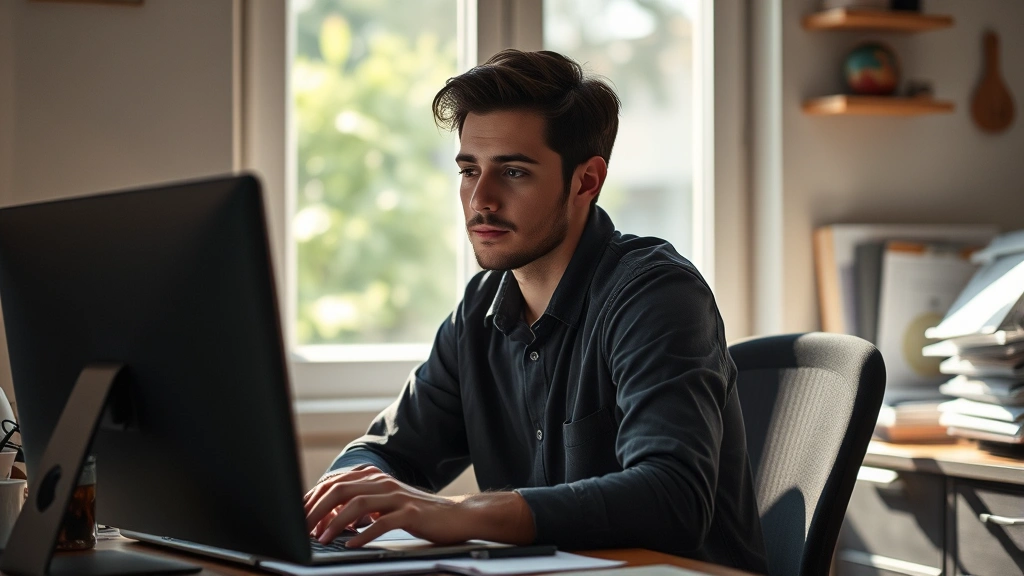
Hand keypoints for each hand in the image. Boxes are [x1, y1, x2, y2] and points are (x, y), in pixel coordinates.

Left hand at [303, 466, 534, 547]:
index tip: (298, 516)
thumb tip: (328, 518)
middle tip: (302, 529)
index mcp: (375, 478)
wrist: (456, 516)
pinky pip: (382, 523)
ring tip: (322, 539)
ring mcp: (397, 497)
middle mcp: (384, 483)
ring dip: (335, 523)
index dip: (313, 499)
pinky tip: (352, 545)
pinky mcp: (410, 513)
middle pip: (341, 490)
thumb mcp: (385, 506)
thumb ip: (361, 506)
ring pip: (357, 504)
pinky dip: (363, 534)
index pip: (335, 483)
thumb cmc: (418, 514)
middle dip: (316, 510)